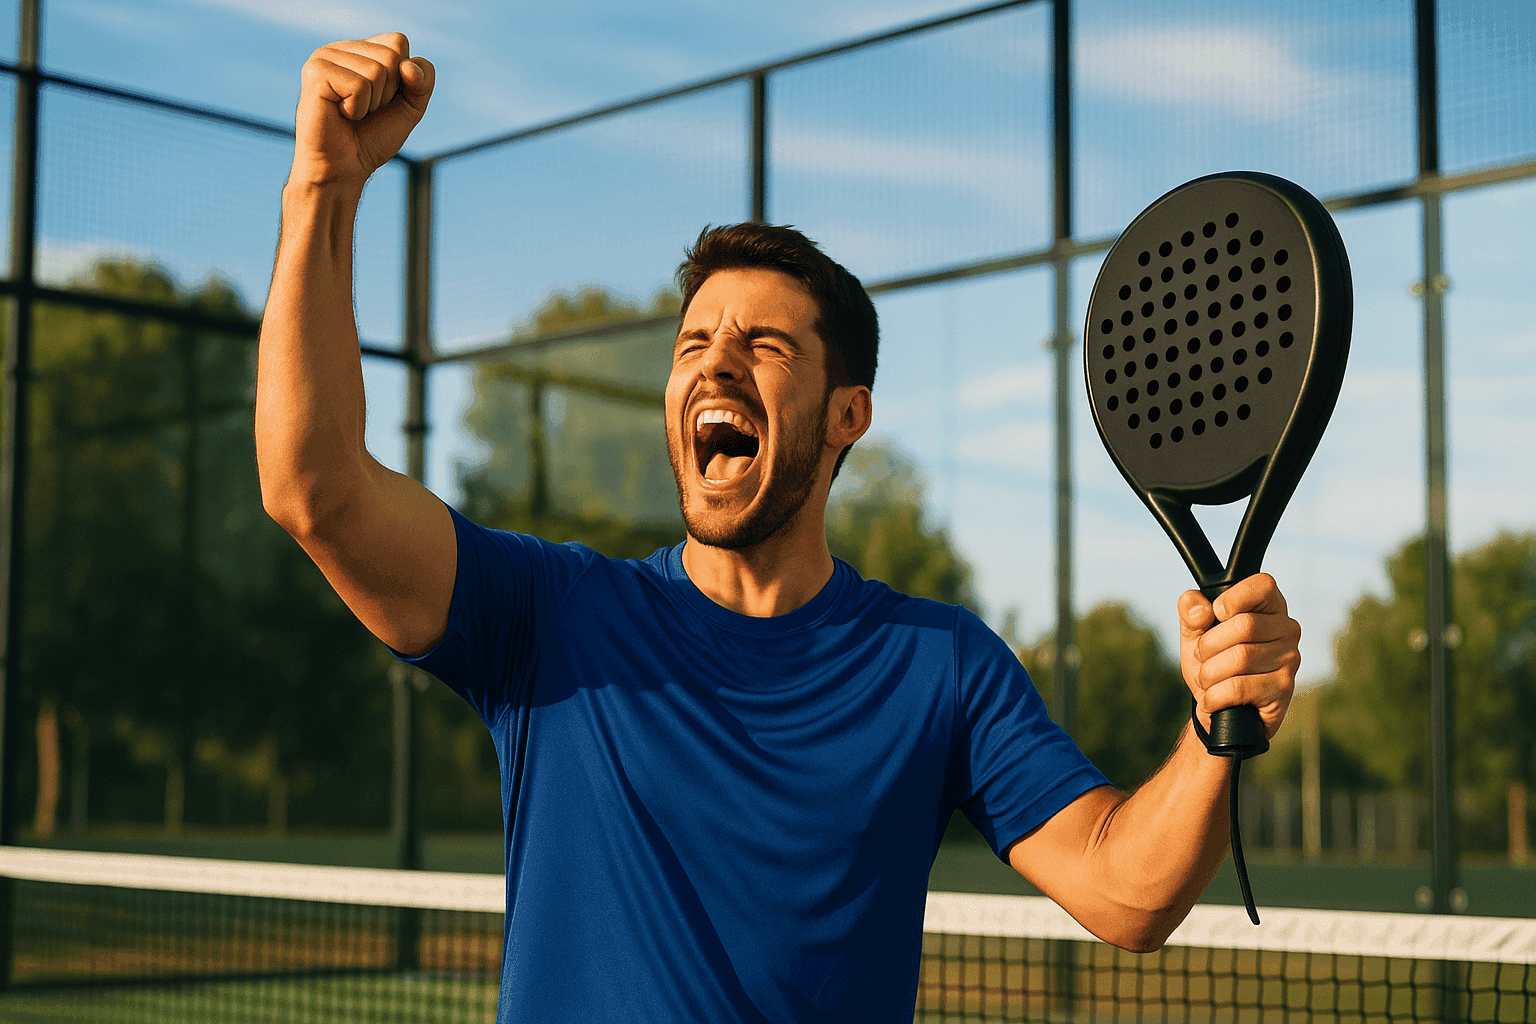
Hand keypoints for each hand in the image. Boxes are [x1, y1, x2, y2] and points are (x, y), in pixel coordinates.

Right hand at [291, 33, 434, 188]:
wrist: (344, 168)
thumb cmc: (372, 138)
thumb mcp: (410, 107)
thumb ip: (422, 82)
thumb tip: (409, 65)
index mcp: (359, 49)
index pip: (398, 41)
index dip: (403, 77)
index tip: (383, 99)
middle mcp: (340, 48)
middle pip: (391, 55)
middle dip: (388, 93)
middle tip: (365, 110)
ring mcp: (323, 57)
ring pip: (377, 70)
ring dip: (372, 103)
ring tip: (351, 113)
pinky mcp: (315, 73)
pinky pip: (360, 86)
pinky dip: (357, 108)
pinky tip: (340, 114)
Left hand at [1178, 573, 1299, 738]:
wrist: (1219, 710)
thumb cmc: (1212, 663)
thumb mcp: (1194, 634)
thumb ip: (1191, 612)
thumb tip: (1200, 608)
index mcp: (1269, 606)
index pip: (1263, 584)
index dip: (1234, 597)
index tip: (1216, 614)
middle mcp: (1287, 629)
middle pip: (1244, 625)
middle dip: (1208, 645)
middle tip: (1203, 657)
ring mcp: (1289, 659)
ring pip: (1240, 658)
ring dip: (1209, 673)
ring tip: (1207, 680)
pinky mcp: (1283, 689)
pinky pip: (1239, 687)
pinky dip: (1214, 695)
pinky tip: (1212, 699)